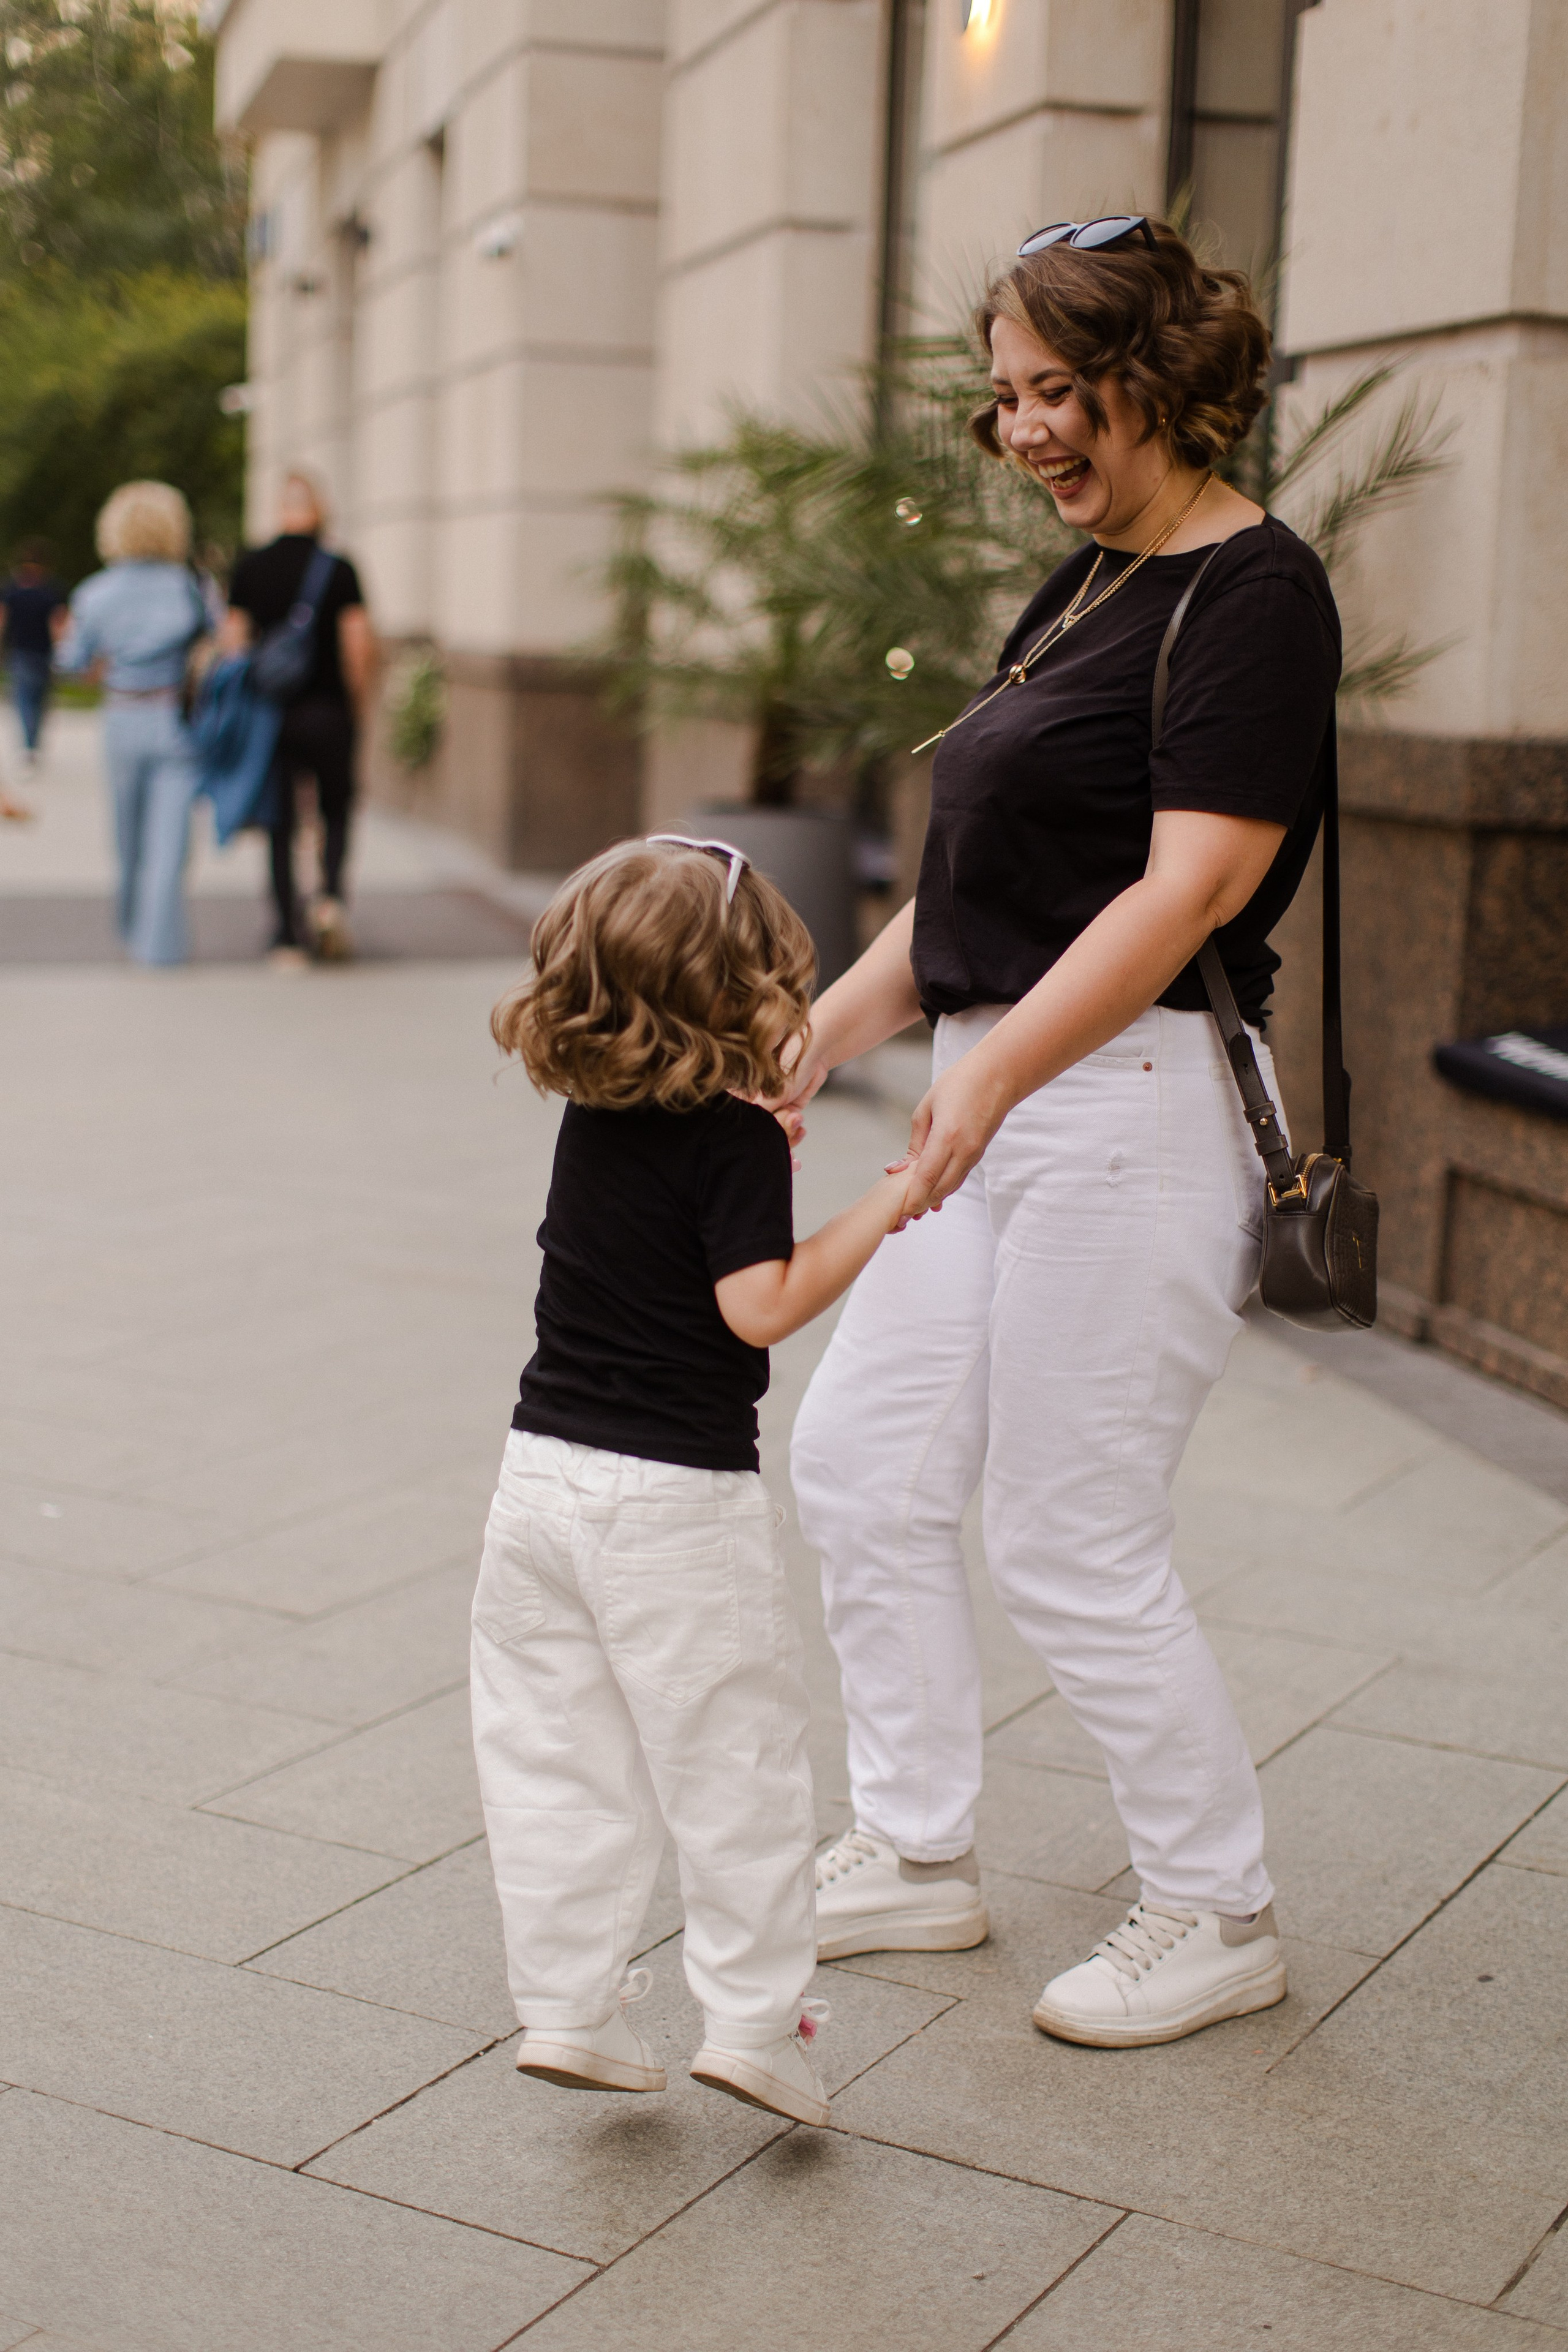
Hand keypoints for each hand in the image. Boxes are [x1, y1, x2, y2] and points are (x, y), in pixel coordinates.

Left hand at [899, 1054, 1011, 1216]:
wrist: (998, 1075)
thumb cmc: (959, 1084)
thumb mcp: (926, 1108)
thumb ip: (914, 1143)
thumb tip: (898, 1169)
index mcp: (947, 1136)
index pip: (926, 1177)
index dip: (911, 1197)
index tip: (898, 1211)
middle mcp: (963, 1151)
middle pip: (939, 1189)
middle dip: (919, 1205)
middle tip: (901, 1217)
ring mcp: (974, 1154)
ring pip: (950, 1187)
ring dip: (932, 1199)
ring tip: (913, 1209)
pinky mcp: (978, 1154)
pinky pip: (959, 1177)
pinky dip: (944, 1188)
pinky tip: (931, 1193)